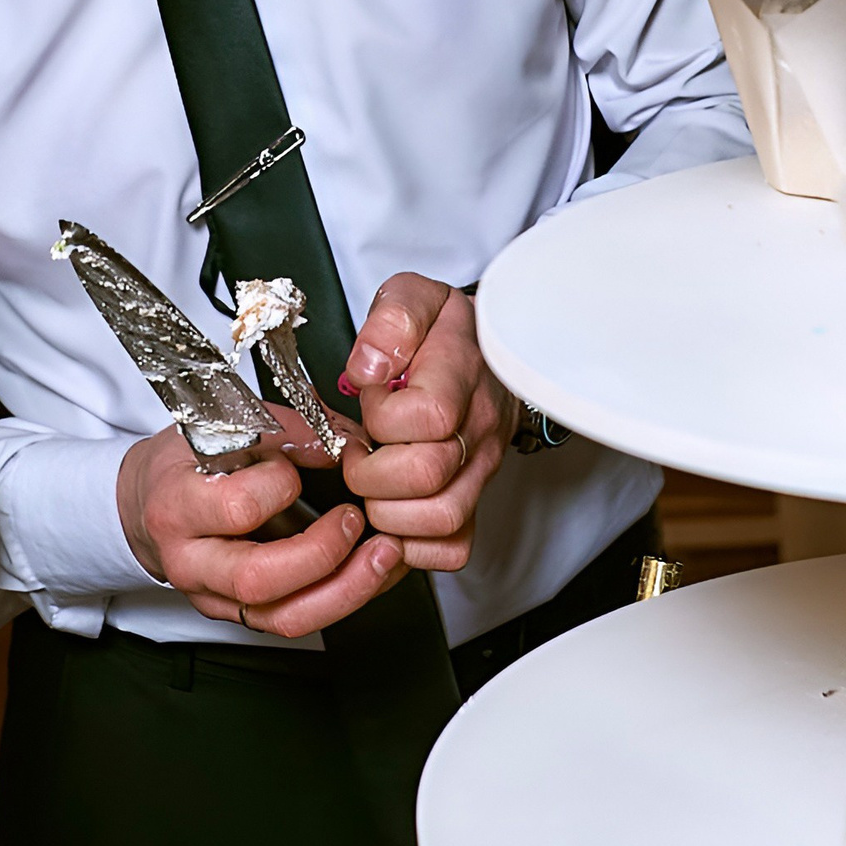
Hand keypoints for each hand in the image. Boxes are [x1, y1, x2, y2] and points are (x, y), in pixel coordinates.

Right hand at [116, 417, 408, 636]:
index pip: (236, 508)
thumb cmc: (186, 463)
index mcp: (177, 506)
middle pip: (258, 580)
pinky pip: (299, 620)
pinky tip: (375, 570)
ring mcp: (216, 597)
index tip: (300, 463)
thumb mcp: (222, 427)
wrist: (148, 504)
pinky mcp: (243, 614)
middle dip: (322, 554)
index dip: (280, 484)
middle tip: (354, 520)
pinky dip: (346, 596)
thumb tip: (347, 443)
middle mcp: (191, 562)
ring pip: (285, 617)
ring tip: (385, 554)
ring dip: (347, 589)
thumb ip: (287, 432)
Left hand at [335, 275, 514, 573]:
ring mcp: (480, 469)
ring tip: (373, 486)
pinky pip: (453, 547)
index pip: (427, 416)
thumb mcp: (414, 298)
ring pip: (442, 518)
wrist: (486, 353)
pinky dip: (414, 545)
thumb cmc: (442, 332)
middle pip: (429, 475)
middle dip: (373, 471)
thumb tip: (371, 367)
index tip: (370, 402)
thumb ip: (393, 320)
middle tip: (359, 455)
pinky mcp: (474, 499)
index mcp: (462, 376)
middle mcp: (479, 428)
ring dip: (390, 511)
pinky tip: (391, 516)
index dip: (382, 417)